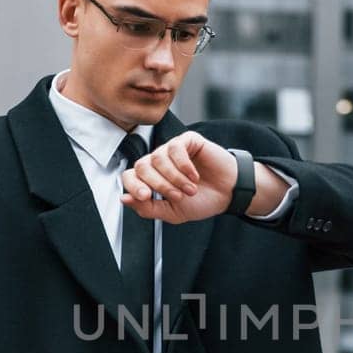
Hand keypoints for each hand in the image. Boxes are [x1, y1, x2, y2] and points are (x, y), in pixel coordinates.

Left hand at [119, 130, 234, 223]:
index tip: (146, 196)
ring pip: (158, 158)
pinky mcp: (187, 141)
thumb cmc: (202, 201)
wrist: (228, 194)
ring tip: (190, 188)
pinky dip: (183, 165)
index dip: (134, 186)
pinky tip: (194, 175)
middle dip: (158, 184)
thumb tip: (124, 199)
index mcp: (152, 178)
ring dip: (174, 178)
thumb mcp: (172, 212)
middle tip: (177, 196)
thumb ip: (148, 208)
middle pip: (142, 166)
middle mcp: (158, 162)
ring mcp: (172, 150)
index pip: (130, 176)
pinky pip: (175, 148)